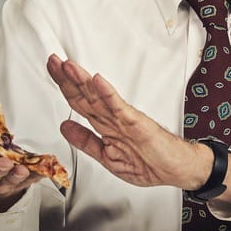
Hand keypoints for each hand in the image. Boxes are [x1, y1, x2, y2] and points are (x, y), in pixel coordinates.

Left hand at [46, 54, 210, 189]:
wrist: (178, 169)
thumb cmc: (150, 163)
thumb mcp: (107, 157)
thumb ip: (86, 141)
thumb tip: (65, 127)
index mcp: (105, 126)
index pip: (80, 102)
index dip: (64, 87)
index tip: (52, 71)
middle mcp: (112, 119)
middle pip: (85, 95)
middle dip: (67, 79)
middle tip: (53, 61)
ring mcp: (124, 119)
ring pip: (98, 97)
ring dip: (82, 81)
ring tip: (68, 66)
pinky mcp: (137, 123)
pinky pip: (119, 107)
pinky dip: (107, 93)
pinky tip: (97, 81)